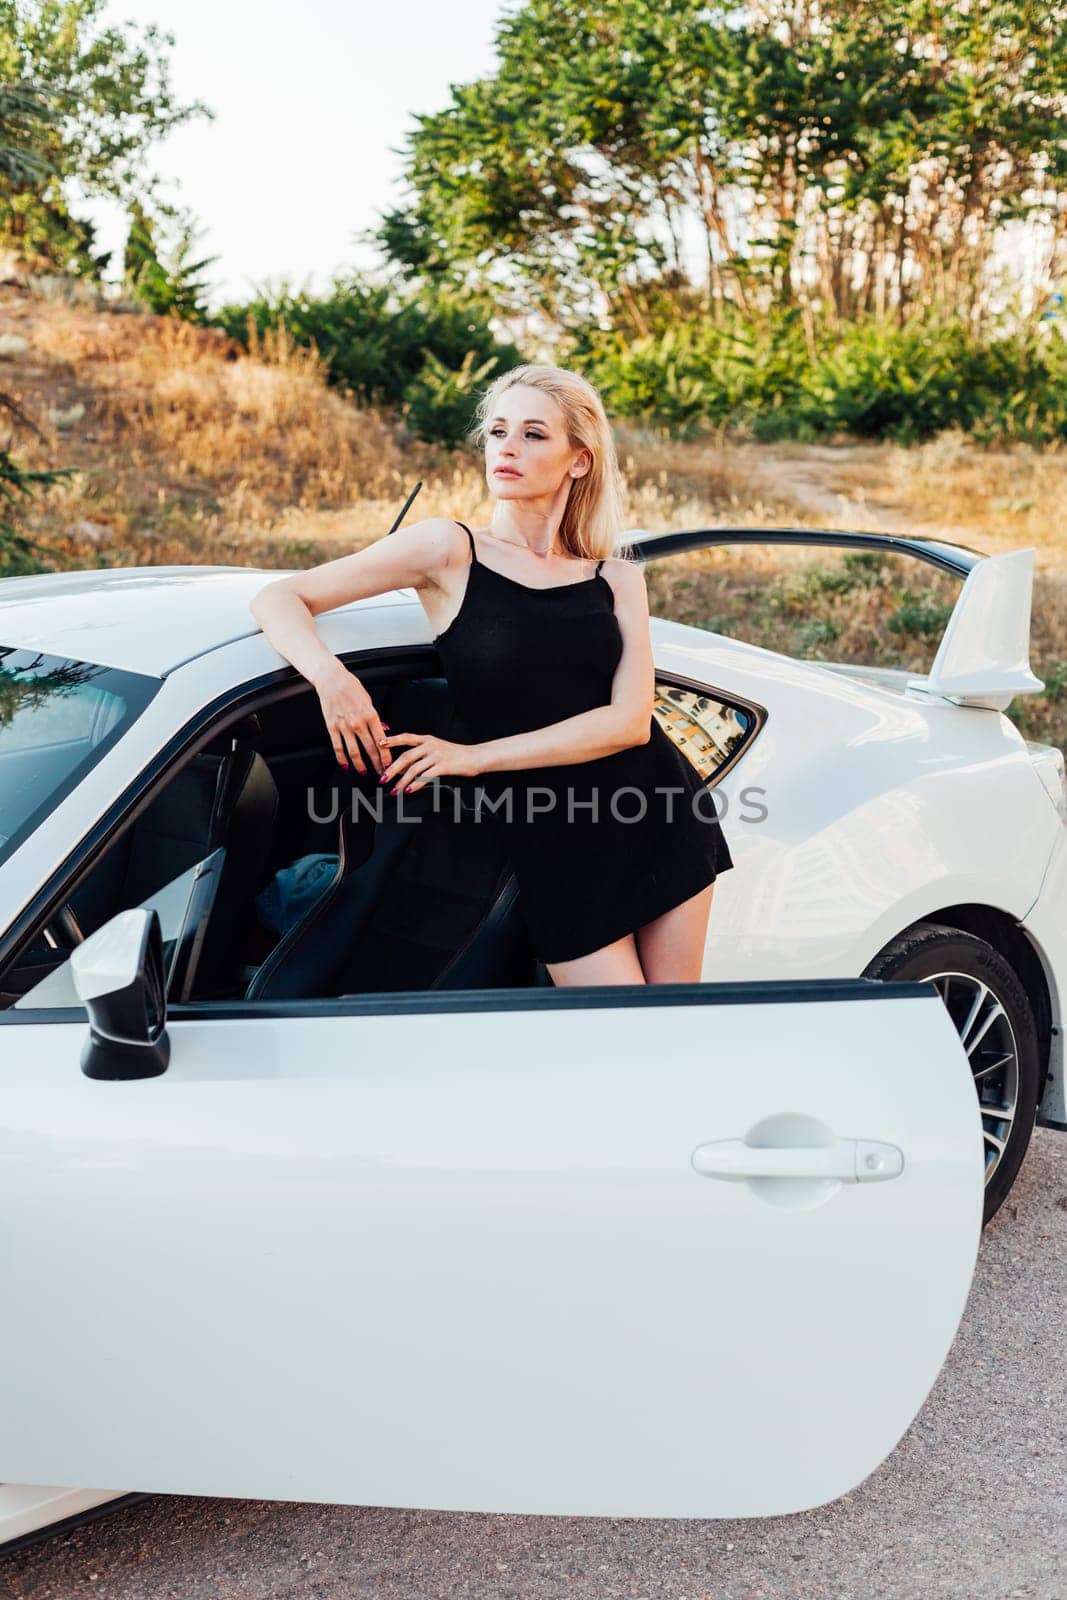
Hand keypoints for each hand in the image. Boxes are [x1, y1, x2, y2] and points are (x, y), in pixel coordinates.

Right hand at [315, 661, 389, 775]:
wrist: (332, 680)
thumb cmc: (351, 687)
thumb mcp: (369, 701)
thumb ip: (377, 718)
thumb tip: (385, 730)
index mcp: (371, 715)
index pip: (382, 741)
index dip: (386, 756)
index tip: (390, 764)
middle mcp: (358, 723)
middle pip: (370, 749)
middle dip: (377, 764)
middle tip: (381, 773)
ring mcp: (344, 726)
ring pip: (354, 752)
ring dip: (361, 765)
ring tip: (364, 772)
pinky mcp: (332, 727)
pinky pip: (338, 747)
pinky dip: (342, 759)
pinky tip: (345, 765)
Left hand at [378, 732, 483, 792]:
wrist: (476, 757)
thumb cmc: (457, 754)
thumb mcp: (438, 749)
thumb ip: (422, 754)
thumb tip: (404, 767)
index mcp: (427, 739)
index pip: (406, 737)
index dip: (392, 740)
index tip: (380, 745)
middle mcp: (430, 745)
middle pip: (406, 756)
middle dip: (392, 769)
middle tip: (383, 779)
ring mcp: (437, 755)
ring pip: (414, 768)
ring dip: (402, 781)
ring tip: (395, 791)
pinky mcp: (444, 765)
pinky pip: (426, 776)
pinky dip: (416, 784)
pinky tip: (409, 790)